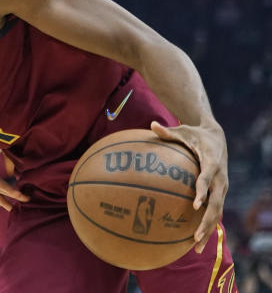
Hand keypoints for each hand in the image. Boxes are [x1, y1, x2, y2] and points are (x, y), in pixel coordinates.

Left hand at [151, 120, 228, 253]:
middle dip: (206, 221)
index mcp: (212, 163)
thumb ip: (167, 131)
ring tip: (196, 247)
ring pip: (217, 212)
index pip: (207, 179)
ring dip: (208, 230)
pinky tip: (196, 240)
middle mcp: (220, 179)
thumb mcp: (183, 130)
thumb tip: (151, 124)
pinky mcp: (219, 193)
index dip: (202, 191)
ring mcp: (222, 188)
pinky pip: (214, 211)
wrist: (218, 137)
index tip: (194, 204)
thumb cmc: (195, 134)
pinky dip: (207, 225)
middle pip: (216, 204)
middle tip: (195, 237)